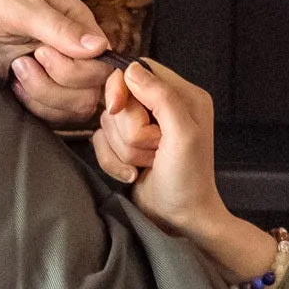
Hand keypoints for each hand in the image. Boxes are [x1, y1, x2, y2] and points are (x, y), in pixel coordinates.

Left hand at [0, 0, 107, 122]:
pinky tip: (10, 83)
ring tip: (14, 69)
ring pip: (69, 106)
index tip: (41, 56)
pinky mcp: (26, 81)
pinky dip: (32, 106)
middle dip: (56, 88)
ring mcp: (47, 67)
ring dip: (42, 97)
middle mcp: (68, 48)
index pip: (101, 66)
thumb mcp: (20, 6)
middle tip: (22, 62)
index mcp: (76, 24)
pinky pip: (45, 108)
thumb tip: (100, 47)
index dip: (77, 73)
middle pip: (88, 92)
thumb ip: (59, 29)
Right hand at [94, 60, 274, 288]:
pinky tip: (134, 174)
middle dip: (130, 130)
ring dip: (124, 149)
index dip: (122, 87)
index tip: (118, 108)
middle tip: (154, 149)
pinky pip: (100, 142)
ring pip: (108, 122)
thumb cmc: (188, 179)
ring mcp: (142, 127)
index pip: (140, 69)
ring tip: (148, 163)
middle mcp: (162, 106)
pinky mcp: (125, 145)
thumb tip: (130, 70)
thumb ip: (161, 97)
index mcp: (183, 95)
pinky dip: (112, 161)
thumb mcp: (182, 134)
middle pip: (120, 98)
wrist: (180, 219)